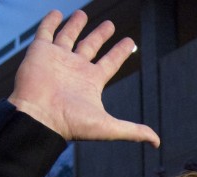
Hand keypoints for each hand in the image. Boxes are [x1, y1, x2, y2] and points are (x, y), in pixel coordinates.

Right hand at [8, 10, 159, 146]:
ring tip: (82, 13)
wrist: (39, 117)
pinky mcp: (39, 52)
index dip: (120, 52)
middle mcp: (75, 69)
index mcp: (91, 82)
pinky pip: (45, 32)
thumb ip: (133, 131)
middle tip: (110, 25)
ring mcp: (57, 59)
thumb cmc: (70, 123)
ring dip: (75, 25)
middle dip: (100, 36)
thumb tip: (157, 143)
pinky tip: (56, 12)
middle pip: (91, 47)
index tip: (130, 42)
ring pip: (68, 37)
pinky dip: (50, 22)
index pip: (110, 62)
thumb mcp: (107, 127)